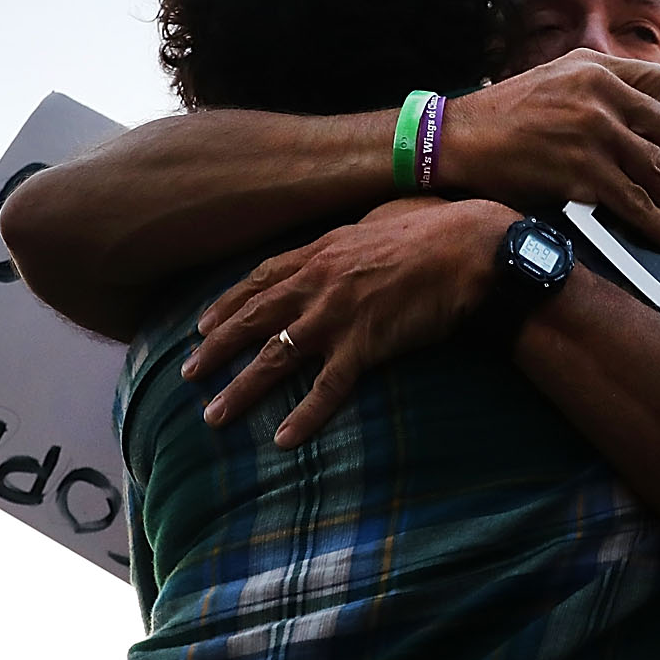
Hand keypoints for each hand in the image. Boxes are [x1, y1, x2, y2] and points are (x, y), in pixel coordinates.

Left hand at [185, 198, 521, 447]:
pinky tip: (283, 439)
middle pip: (253, 319)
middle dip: (216, 349)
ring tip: (214, 416)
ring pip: (275, 357)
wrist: (471, 248)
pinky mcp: (365, 345)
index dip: (227, 304)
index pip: (260, 279)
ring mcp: (337, 315)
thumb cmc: (435, 229)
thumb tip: (347, 242)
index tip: (201, 325)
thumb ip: (352, 238)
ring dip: (241, 390)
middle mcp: (318, 283)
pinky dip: (305, 416)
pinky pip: (327, 388)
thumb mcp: (380, 220)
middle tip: (188, 374)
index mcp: (321, 252)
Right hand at [437, 52, 659, 250]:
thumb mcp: (549, 80)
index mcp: (592, 66)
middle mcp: (599, 92)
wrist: (453, 141)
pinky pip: (634, 200)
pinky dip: (656, 223)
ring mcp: (594, 129)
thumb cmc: (497, 118)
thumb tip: (628, 119)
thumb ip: (590, 87)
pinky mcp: (583, 169)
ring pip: (655, 170)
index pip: (656, 84)